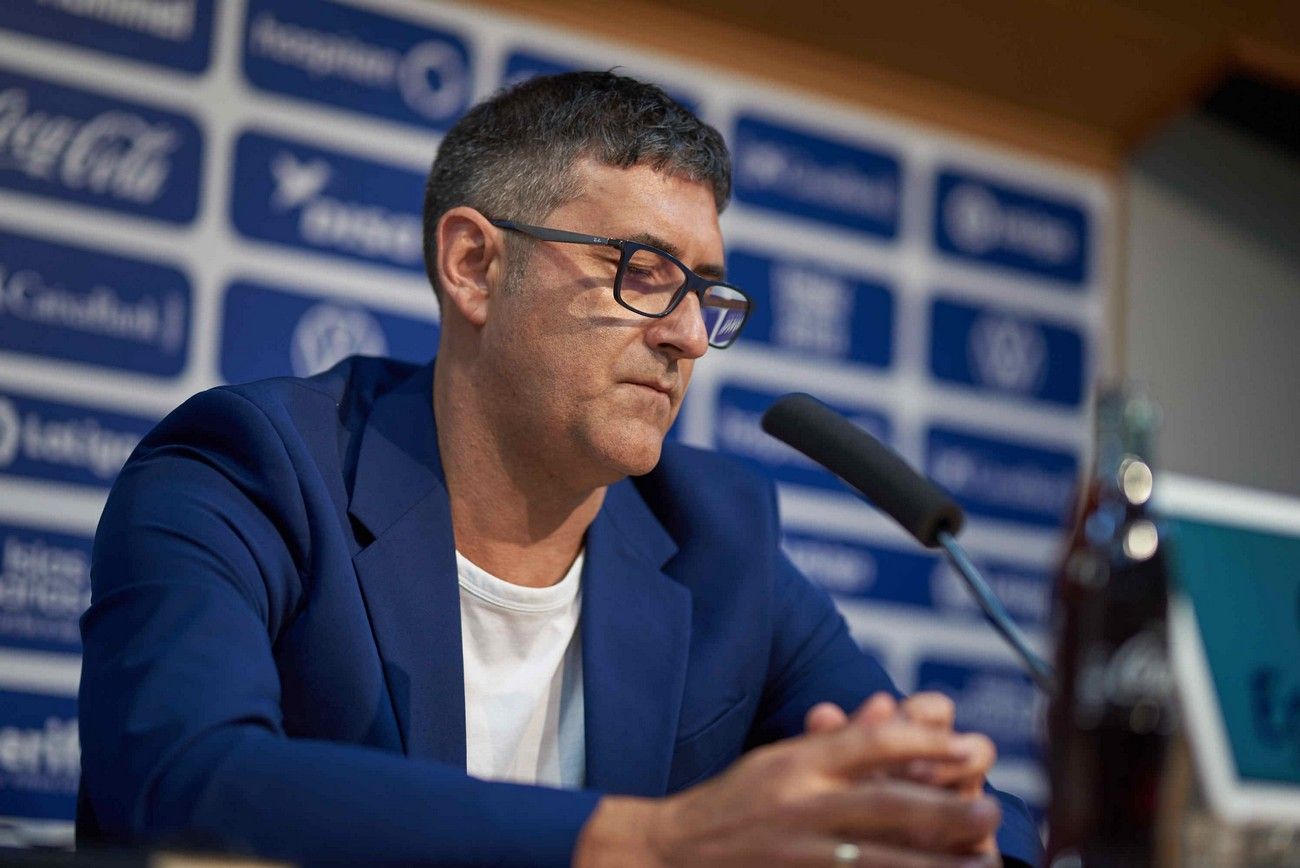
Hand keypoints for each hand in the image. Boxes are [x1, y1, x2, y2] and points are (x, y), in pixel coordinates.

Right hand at [575, 702, 1000, 866]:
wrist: (670, 854)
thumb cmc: (734, 803)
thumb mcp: (780, 760)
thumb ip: (837, 746)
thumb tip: (899, 719)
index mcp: (797, 763)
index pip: (868, 743)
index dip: (922, 744)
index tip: (965, 745)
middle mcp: (798, 805)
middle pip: (884, 805)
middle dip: (944, 810)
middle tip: (990, 811)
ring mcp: (797, 853)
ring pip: (879, 860)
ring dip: (936, 865)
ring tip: (981, 865)